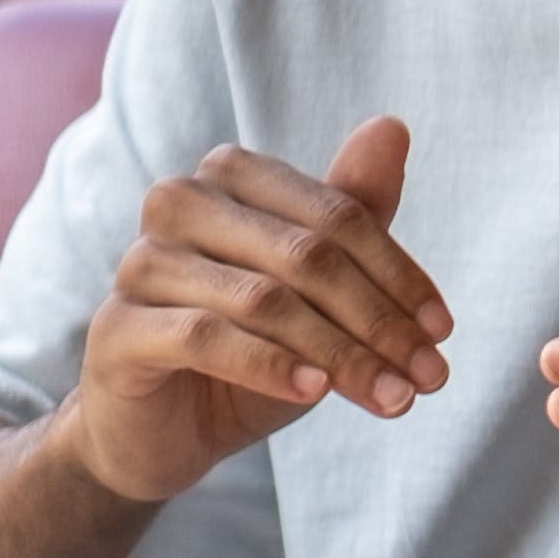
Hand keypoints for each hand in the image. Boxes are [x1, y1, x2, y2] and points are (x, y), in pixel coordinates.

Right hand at [65, 120, 450, 505]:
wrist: (160, 432)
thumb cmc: (248, 352)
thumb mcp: (315, 290)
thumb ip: (352, 213)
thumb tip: (392, 125)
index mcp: (232, 178)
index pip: (338, 216)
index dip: (399, 275)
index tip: (442, 332)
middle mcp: (180, 205)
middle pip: (307, 255)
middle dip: (379, 322)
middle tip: (428, 377)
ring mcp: (140, 263)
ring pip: (264, 299)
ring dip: (341, 355)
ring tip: (392, 398)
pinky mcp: (117, 328)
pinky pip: (206, 336)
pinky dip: (270, 365)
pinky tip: (315, 392)